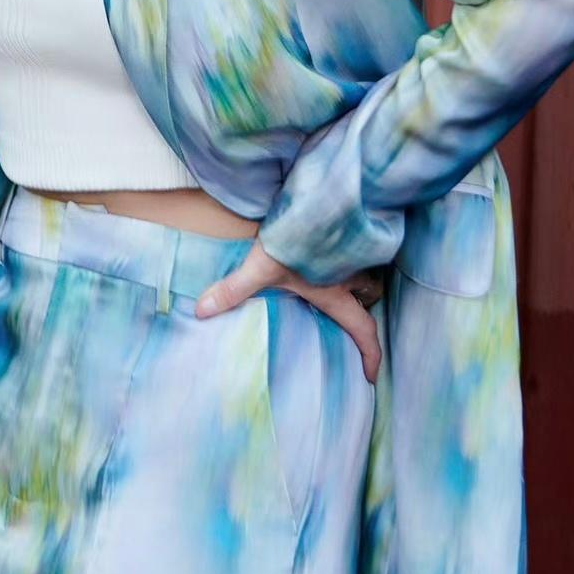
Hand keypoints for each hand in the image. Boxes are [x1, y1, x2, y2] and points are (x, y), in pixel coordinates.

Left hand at [194, 238, 384, 383]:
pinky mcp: (348, 230)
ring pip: (366, 271)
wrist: (314, 198)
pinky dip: (350, 254)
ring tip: (340, 281)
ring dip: (357, 278)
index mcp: (335, 292)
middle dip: (364, 304)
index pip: (362, 329)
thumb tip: (202, 311)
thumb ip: (233, 290)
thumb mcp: (261, 267)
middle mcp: (351, 274)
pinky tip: (330, 249)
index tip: (371, 374)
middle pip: (370, 296)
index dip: (370, 354)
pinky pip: (358, 249)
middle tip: (349, 310)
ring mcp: (352, 251)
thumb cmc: (293, 238)